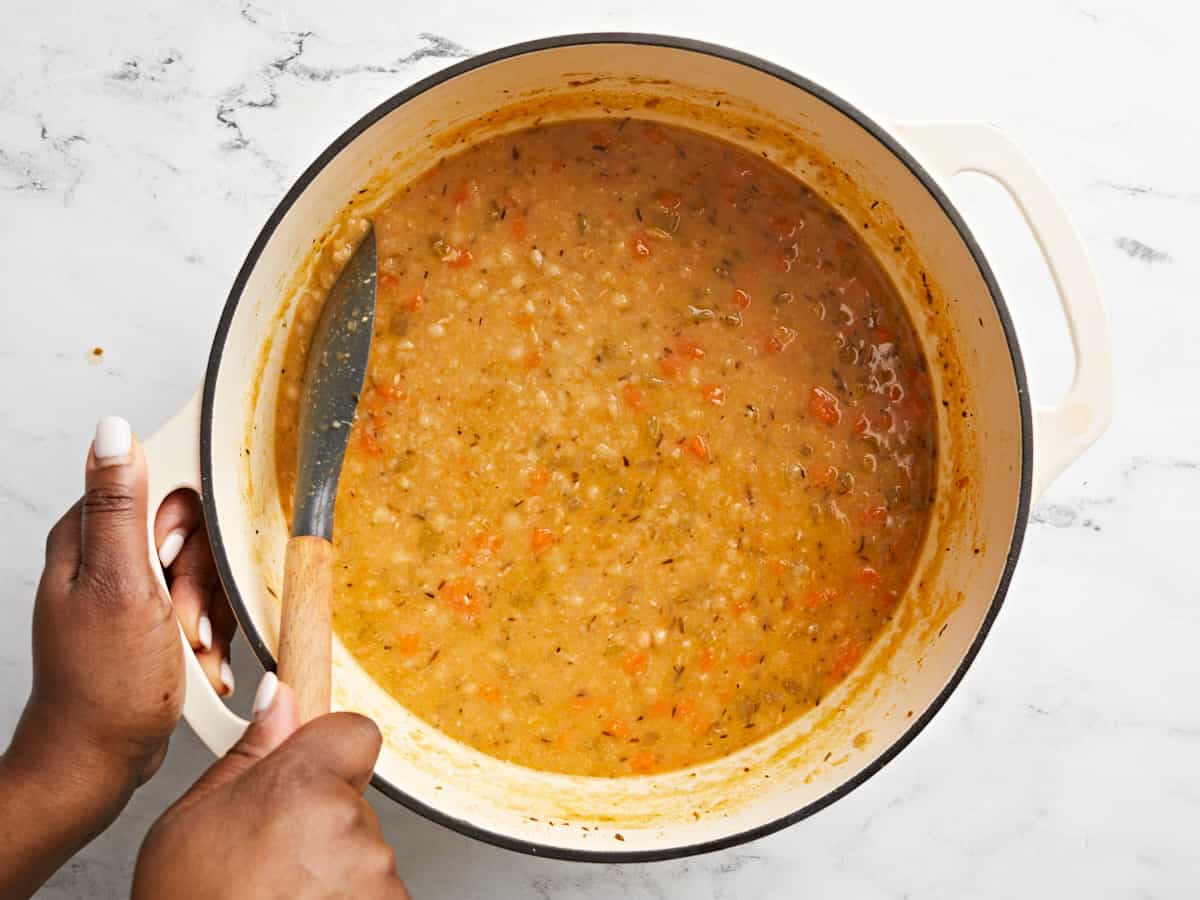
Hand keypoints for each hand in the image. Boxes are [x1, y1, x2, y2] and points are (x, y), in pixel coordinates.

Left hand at [0, 416, 232, 896]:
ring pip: (208, 568)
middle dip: (202, 579)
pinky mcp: (154, 614)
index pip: (164, 482)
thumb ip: (120, 506)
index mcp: (89, 533)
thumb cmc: (104, 685)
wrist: (100, 758)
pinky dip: (210, 631)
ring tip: (186, 645)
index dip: (189, 522)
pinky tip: (194, 656)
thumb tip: (115, 433)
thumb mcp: (119, 585)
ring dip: (210, 611)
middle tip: (180, 615)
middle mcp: (108, 553)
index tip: (177, 561)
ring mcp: (133, 585)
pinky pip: (208, 602)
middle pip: (194, 528)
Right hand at [134, 675, 408, 899]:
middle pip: (352, 801)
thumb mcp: (190, 823)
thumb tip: (280, 698)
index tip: (311, 773)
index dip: (332, 752)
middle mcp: (349, 825)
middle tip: (270, 860)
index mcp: (301, 785)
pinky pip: (375, 890)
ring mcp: (374, 874)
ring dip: (333, 869)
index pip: (355, 731)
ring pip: (363, 852)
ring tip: (279, 897)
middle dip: (321, 822)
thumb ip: (249, 754)